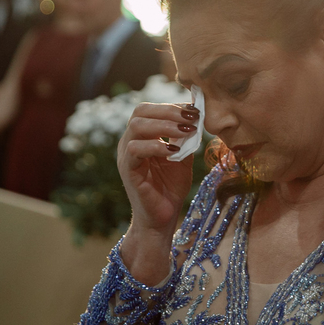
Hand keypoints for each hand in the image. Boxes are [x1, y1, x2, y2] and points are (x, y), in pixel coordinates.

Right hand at [117, 102, 198, 282]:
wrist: (162, 218)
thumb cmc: (170, 188)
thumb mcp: (182, 157)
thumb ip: (186, 138)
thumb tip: (198, 116)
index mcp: (141, 136)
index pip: (150, 110)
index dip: (171, 106)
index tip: (195, 110)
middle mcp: (129, 141)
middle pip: (140, 112)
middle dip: (169, 111)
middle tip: (192, 118)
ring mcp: (125, 155)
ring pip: (137, 126)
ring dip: (165, 125)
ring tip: (187, 131)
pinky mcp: (127, 169)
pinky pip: (135, 149)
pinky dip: (157, 146)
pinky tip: (174, 151)